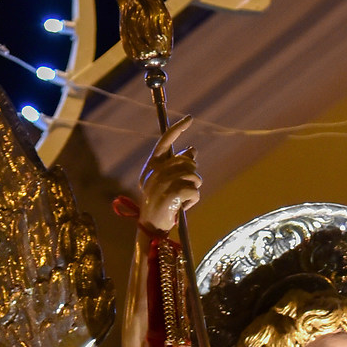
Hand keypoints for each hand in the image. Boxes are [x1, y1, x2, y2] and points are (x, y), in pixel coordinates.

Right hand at [138, 115, 200, 233]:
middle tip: (184, 190)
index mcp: (152, 166)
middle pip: (188, 162)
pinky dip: (193, 200)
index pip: (165, 141)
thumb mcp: (167, 182)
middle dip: (192, 175)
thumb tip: (192, 149)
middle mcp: (156, 171)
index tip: (190, 118)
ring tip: (181, 200)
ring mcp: (163, 182)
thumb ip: (178, 165)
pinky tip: (182, 207)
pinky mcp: (172, 193)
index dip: (178, 129)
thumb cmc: (161, 205)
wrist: (151, 227)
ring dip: (194, 189)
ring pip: (194, 175)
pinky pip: (195, 190)